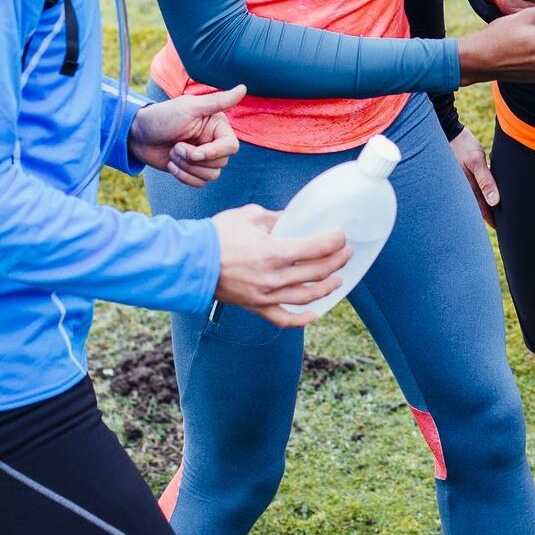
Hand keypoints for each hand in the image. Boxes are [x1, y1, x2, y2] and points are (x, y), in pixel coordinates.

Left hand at [128, 84, 243, 186]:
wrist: (137, 135)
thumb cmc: (162, 117)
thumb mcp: (190, 108)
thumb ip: (218, 101)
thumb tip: (244, 88)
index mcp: (217, 127)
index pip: (231, 147)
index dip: (213, 153)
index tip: (193, 152)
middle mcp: (213, 142)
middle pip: (221, 163)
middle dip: (193, 160)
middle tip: (175, 146)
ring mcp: (203, 157)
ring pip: (211, 176)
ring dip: (187, 168)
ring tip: (172, 153)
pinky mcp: (192, 170)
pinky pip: (200, 183)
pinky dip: (183, 177)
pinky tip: (171, 164)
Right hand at [211, 205, 351, 327]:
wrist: (189, 261)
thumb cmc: (216, 236)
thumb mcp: (250, 216)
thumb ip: (276, 217)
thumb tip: (292, 218)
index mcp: (275, 252)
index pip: (318, 248)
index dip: (335, 241)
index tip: (341, 236)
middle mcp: (275, 277)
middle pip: (319, 272)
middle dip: (337, 261)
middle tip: (345, 253)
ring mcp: (267, 296)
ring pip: (308, 296)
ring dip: (328, 287)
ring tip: (337, 278)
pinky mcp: (256, 307)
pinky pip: (284, 319)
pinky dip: (303, 319)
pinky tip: (317, 313)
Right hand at [449, 127, 498, 227]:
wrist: (448, 133)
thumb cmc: (463, 146)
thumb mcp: (476, 161)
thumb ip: (485, 180)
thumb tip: (495, 201)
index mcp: (467, 189)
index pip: (482, 212)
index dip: (493, 222)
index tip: (504, 230)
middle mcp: (463, 190)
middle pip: (478, 209)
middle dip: (490, 217)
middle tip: (505, 226)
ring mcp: (462, 184)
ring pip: (477, 200)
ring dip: (487, 206)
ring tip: (501, 213)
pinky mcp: (463, 177)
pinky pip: (474, 190)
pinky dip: (483, 194)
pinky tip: (491, 195)